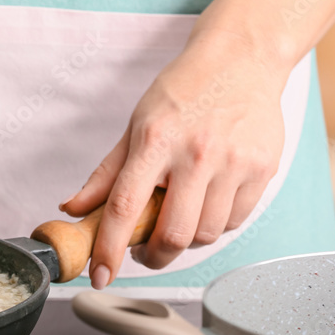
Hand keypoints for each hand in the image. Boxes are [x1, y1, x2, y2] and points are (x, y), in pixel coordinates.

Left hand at [62, 32, 289, 286]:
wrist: (242, 59)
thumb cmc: (184, 91)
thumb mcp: (136, 124)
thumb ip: (105, 173)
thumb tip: (73, 208)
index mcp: (154, 140)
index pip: (124, 207)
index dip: (107, 248)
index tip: (99, 274)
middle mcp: (195, 153)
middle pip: (171, 236)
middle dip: (153, 256)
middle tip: (144, 251)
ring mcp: (233, 163)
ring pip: (204, 235)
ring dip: (185, 239)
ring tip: (178, 216)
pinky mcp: (262, 170)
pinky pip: (234, 221)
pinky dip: (215, 224)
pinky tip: (206, 201)